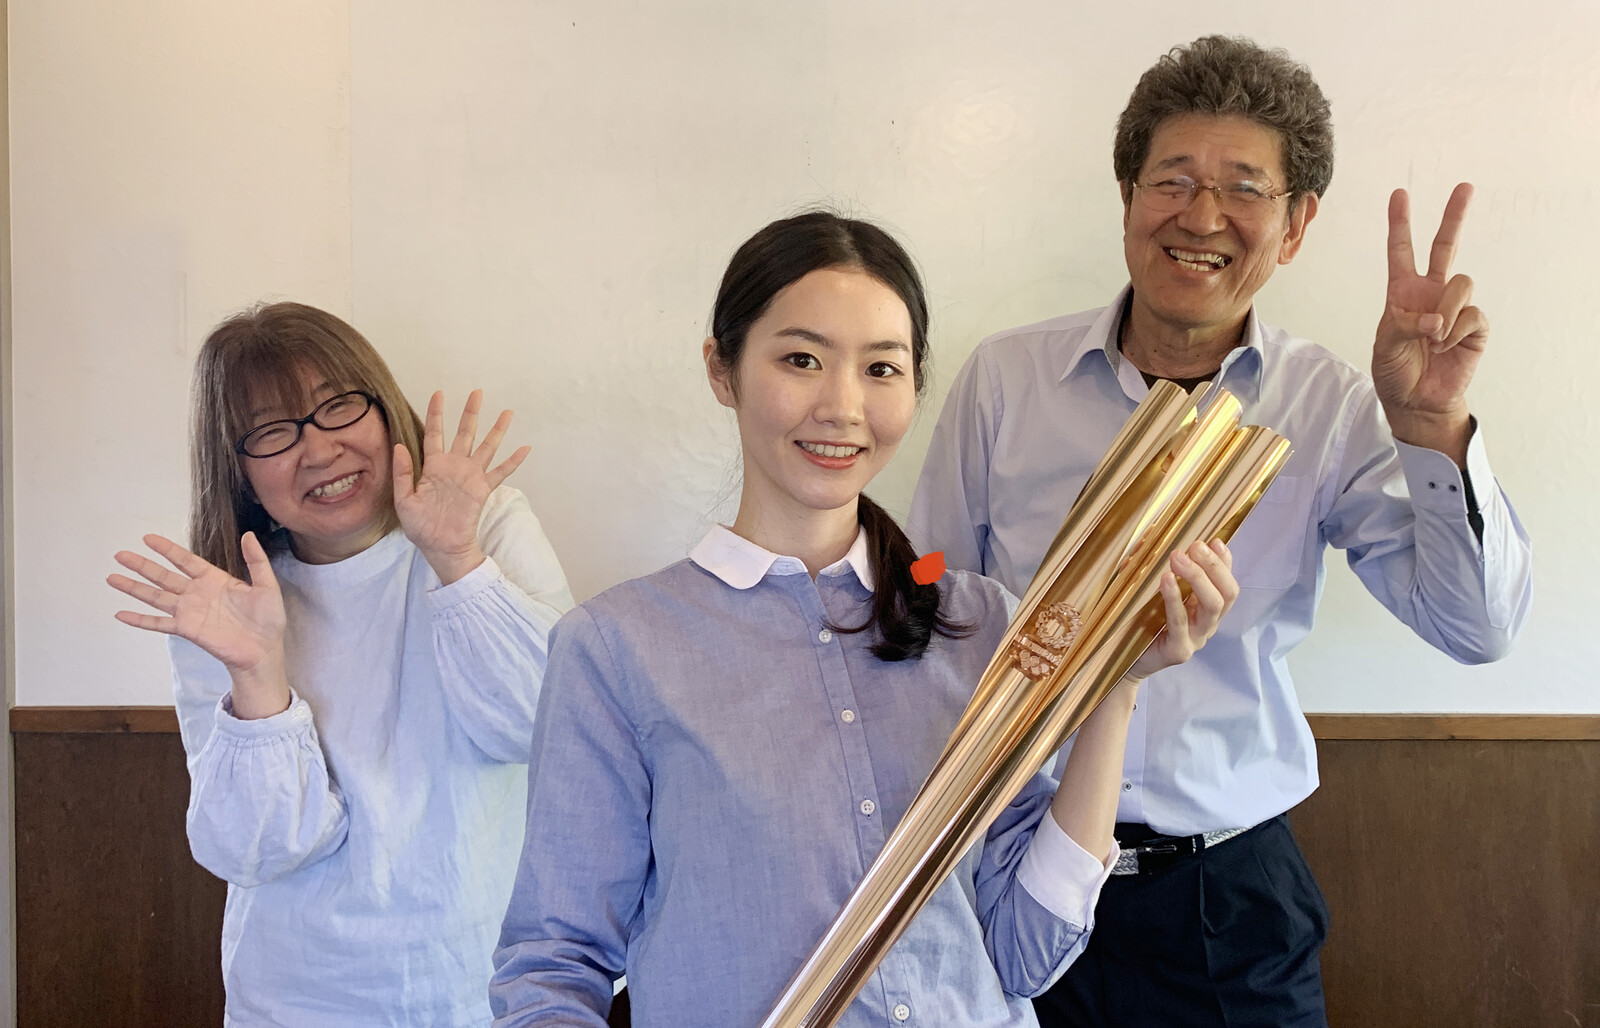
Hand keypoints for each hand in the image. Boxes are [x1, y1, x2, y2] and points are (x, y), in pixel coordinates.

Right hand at [109, 533, 290, 717]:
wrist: (263, 649)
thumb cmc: (268, 619)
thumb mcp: (267, 585)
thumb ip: (256, 560)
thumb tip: (247, 535)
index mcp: (214, 579)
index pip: (185, 560)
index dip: (166, 549)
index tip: (147, 538)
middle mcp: (197, 593)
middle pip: (163, 576)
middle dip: (142, 565)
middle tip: (120, 554)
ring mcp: (189, 611)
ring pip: (155, 596)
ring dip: (134, 588)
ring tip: (112, 578)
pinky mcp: (186, 629)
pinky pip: (158, 623)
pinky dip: (139, 620)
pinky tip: (120, 614)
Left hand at [393, 389, 530, 584]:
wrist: (441, 547)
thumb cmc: (421, 527)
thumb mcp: (403, 500)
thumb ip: (402, 473)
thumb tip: (400, 446)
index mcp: (433, 466)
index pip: (435, 433)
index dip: (436, 413)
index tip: (439, 393)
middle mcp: (454, 466)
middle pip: (464, 433)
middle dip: (471, 413)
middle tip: (477, 392)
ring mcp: (471, 476)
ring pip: (486, 447)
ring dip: (497, 430)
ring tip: (507, 412)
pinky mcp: (483, 489)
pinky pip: (501, 472)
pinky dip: (513, 461)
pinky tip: (525, 448)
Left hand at [1126, 539, 1236, 680]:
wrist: (1122, 662)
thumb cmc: (1141, 623)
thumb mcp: (1157, 594)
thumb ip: (1166, 573)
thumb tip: (1164, 543)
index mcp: (1206, 610)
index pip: (1226, 584)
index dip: (1224, 562)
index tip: (1214, 540)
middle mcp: (1207, 625)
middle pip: (1226, 594)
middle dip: (1214, 566)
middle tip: (1195, 545)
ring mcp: (1196, 639)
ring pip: (1212, 606)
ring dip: (1198, 577)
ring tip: (1178, 557)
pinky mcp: (1179, 650)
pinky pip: (1180, 622)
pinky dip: (1174, 598)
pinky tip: (1166, 579)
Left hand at [1372, 183, 1485, 462]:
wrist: (1416, 402)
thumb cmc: (1395, 371)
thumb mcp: (1386, 345)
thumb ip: (1405, 324)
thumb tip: (1436, 319)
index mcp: (1403, 292)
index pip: (1401, 251)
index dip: (1399, 224)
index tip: (1399, 195)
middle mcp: (1431, 293)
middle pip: (1445, 246)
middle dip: (1454, 216)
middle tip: (1464, 187)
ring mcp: (1455, 307)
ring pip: (1460, 282)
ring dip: (1445, 310)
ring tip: (1433, 336)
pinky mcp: (1474, 325)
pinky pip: (1471, 313)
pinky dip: (1455, 330)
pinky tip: (1445, 346)